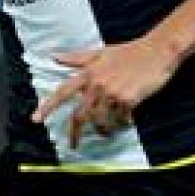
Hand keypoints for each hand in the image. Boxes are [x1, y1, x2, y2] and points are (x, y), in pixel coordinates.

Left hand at [31, 35, 180, 148]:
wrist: (158, 50)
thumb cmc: (130, 51)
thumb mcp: (100, 52)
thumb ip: (76, 58)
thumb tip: (54, 55)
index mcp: (88, 73)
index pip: (62, 92)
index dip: (47, 106)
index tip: (35, 119)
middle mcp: (97, 84)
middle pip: (80, 115)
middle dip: (74, 133)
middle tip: (73, 145)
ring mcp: (113, 92)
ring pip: (100, 120)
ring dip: (103, 130)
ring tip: (107, 132)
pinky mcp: (129, 99)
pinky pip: (121, 119)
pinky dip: (123, 123)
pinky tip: (127, 121)